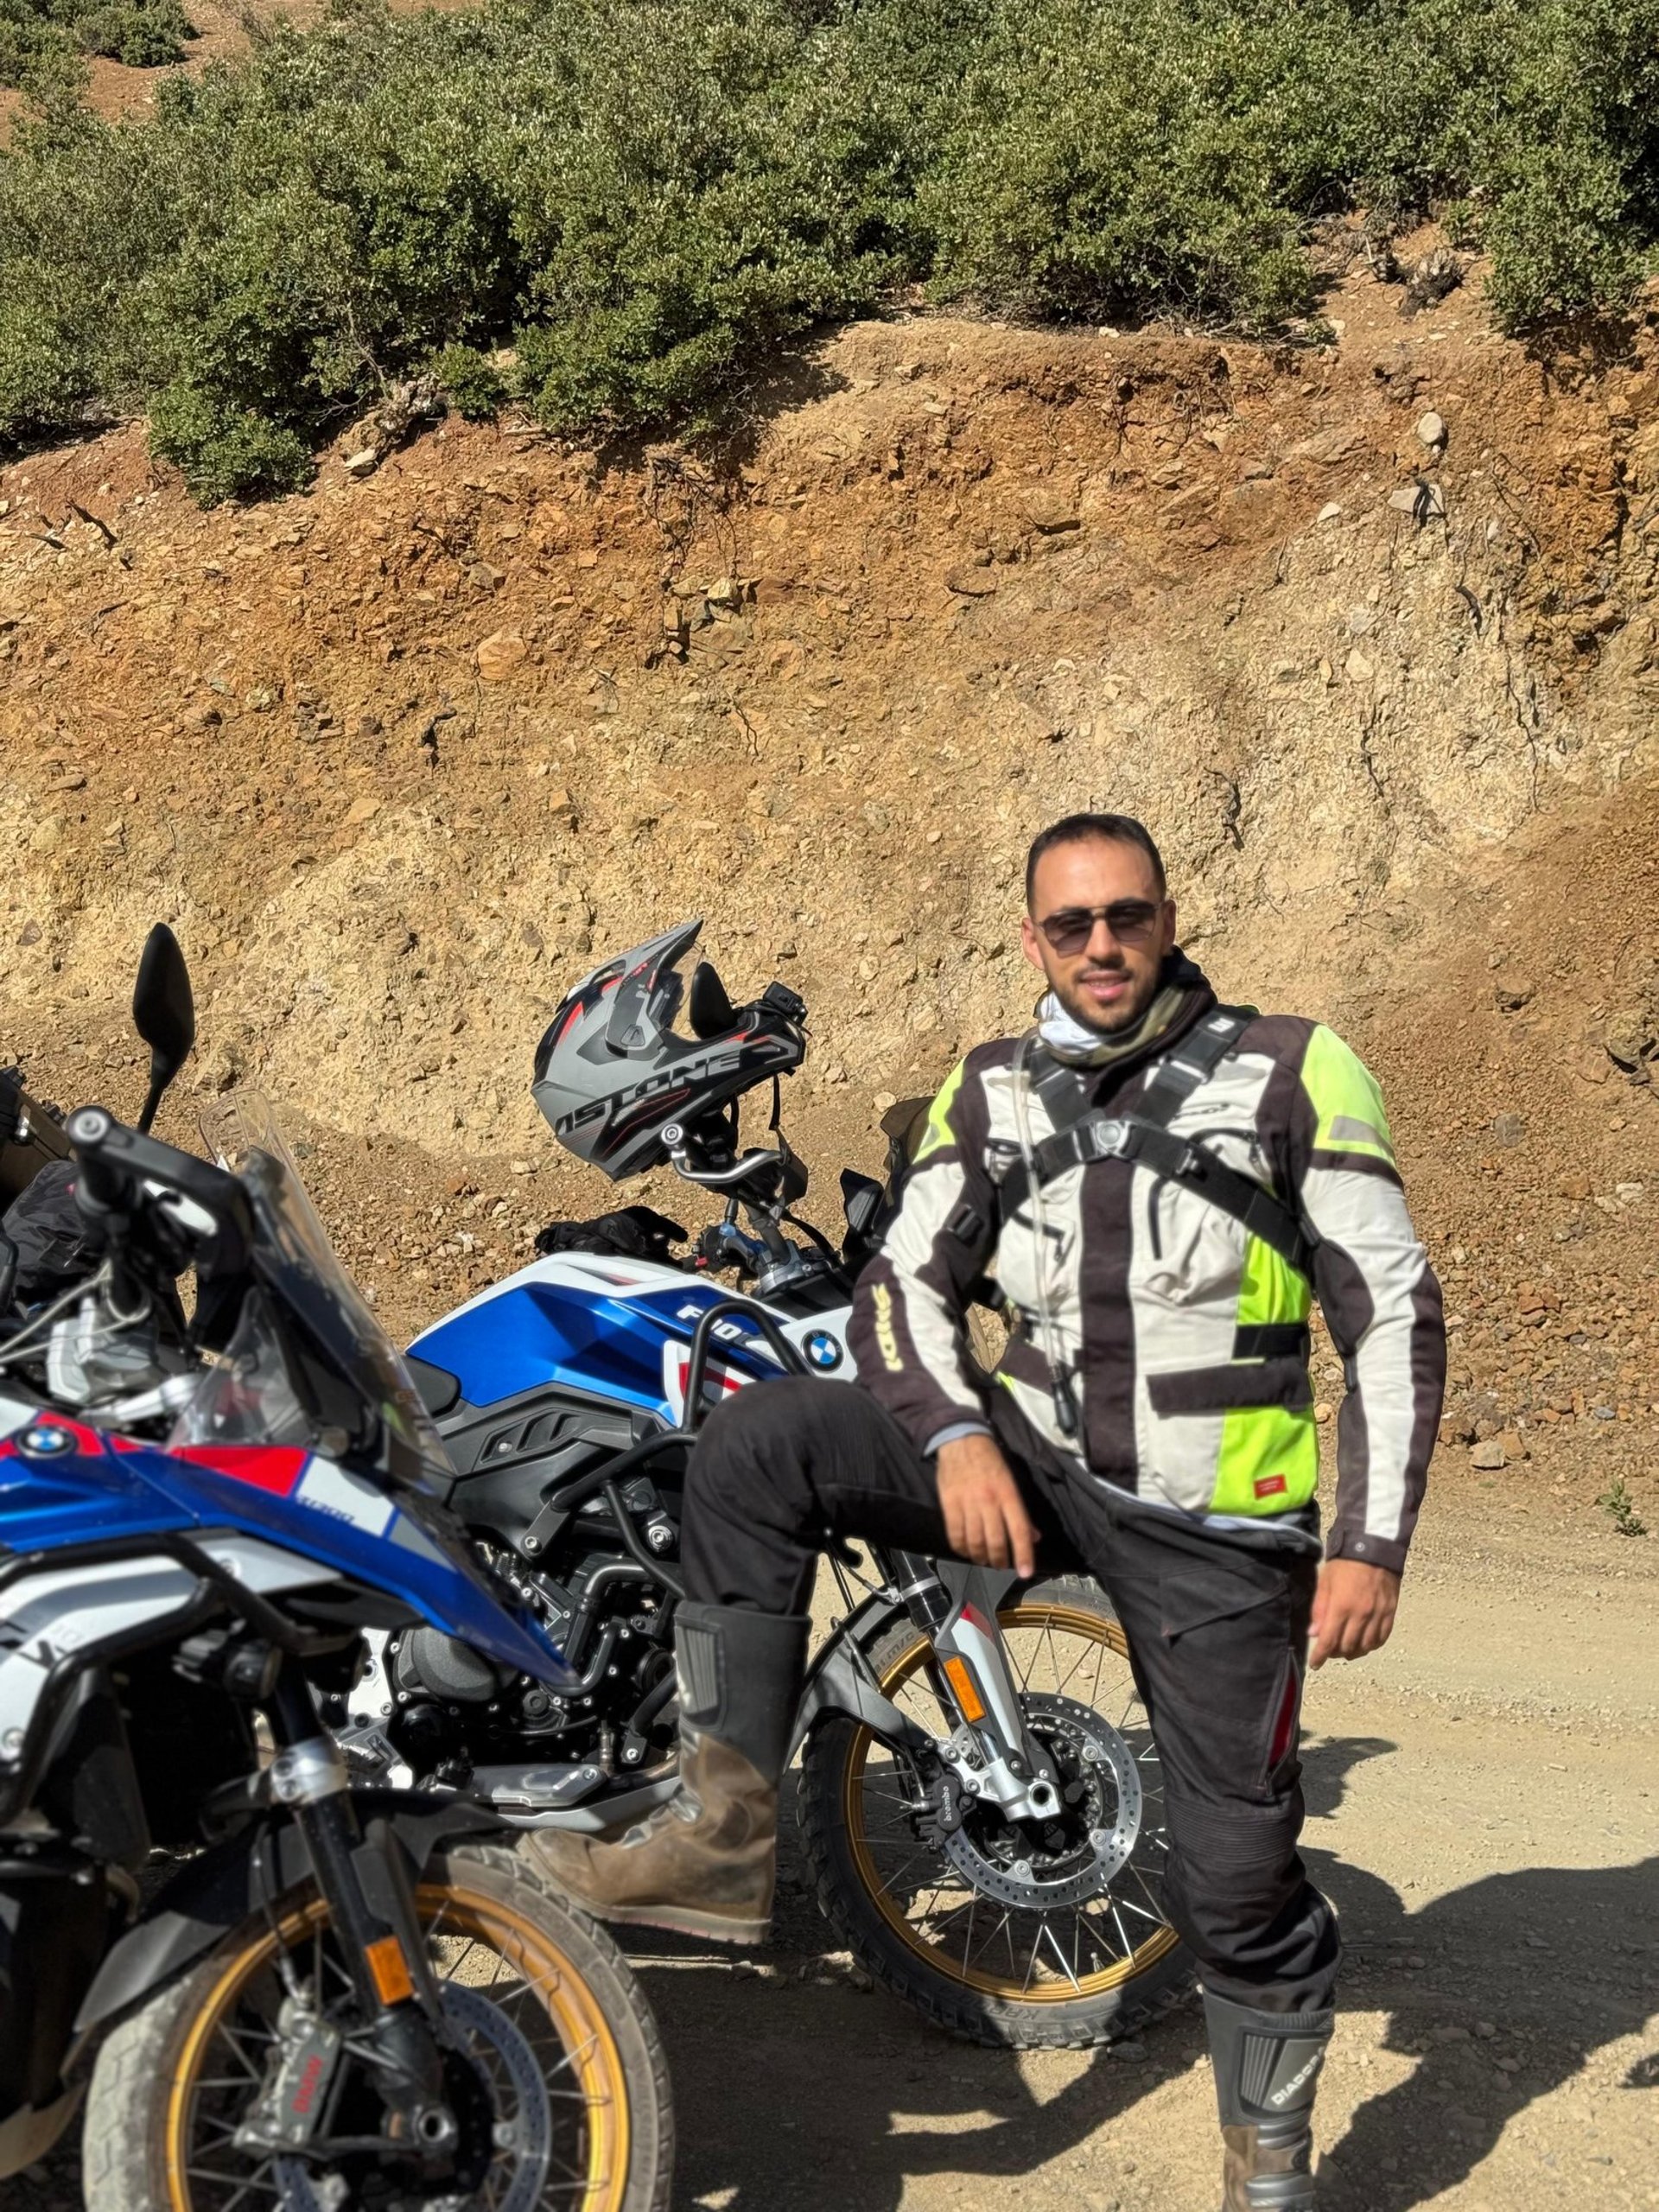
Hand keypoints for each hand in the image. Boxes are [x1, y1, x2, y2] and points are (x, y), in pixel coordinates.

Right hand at [936, 1434, 1037, 1577]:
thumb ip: (1021, 1512)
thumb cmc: (990, 1462)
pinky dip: (961, 1548)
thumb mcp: (1011, 1482)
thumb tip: (1033, 1537)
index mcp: (1008, 1494)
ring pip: (975, 1542)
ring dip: (980, 1557)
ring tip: (983, 1560)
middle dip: (1000, 1560)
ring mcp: (967, 1503)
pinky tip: (965, 1551)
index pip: (1019, 1530)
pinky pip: (955, 1535)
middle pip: (996, 1541)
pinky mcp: (949, 1504)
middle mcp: (989, 1501)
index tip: (1025, 1573)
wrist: (961, 1440)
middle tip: (1001, 1566)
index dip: (1023, 1554)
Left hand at [1309, 1559, 1399, 1667]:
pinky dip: (1372, 1645)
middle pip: (1348, 1647)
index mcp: (1341, 1606)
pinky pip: (1382, 1638)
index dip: (1320, 1656)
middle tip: (1329, 1651)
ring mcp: (1378, 1615)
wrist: (1374, 1547)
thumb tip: (1314, 1633)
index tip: (1315, 1664)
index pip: (1329, 1641)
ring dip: (1354, 1652)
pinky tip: (1364, 1643)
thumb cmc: (1345, 1563)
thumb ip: (1319, 1608)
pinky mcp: (1390, 1612)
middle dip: (1335, 1653)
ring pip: (1366, 1646)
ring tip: (1345, 1649)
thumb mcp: (1325, 1581)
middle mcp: (1361, 1615)